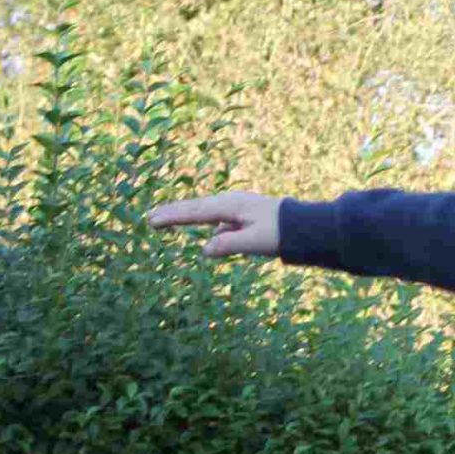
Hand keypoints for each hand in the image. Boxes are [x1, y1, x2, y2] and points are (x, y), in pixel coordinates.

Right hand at [146, 191, 281, 257]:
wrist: (304, 226)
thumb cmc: (281, 233)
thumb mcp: (255, 242)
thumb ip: (229, 245)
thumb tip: (204, 250)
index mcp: (231, 207)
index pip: (195, 212)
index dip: (173, 217)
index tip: (153, 221)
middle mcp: (231, 203)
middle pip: (196, 208)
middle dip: (173, 213)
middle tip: (150, 218)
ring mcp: (237, 209)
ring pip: (206, 213)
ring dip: (187, 217)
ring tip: (167, 221)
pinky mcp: (244, 216)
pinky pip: (219, 219)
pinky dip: (205, 223)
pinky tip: (208, 232)